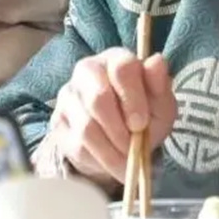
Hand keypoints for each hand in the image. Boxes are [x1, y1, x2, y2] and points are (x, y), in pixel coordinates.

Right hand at [48, 48, 177, 185]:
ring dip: (112, 150)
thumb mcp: (160, 102)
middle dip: (120, 130)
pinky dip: (100, 160)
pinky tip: (111, 158)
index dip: (133, 99)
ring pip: (87, 128)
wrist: (120, 137)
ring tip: (126, 157)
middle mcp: (87, 70)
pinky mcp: (58, 122)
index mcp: (115, 59)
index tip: (141, 124)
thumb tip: (157, 61)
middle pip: (98, 99)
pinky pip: (78, 146)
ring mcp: (68, 95)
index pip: (122, 68)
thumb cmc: (142, 113)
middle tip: (133, 146)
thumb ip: (159, 84)